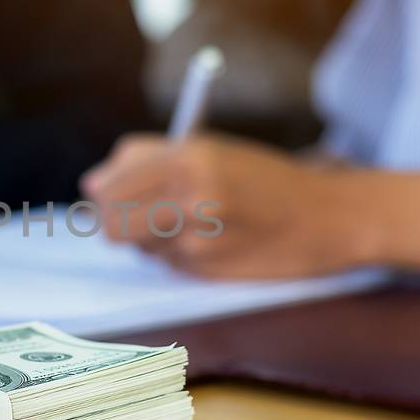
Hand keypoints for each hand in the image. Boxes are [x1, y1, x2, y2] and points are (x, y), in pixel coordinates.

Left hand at [80, 133, 375, 278]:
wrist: (326, 217)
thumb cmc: (264, 178)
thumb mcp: (211, 149)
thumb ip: (151, 159)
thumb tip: (92, 185)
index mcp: (188, 156)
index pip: (109, 183)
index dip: (101, 192)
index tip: (104, 194)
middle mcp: (190, 197)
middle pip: (111, 222)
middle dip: (113, 221)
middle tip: (130, 214)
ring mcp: (198, 238)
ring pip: (137, 245)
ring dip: (148, 237)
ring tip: (187, 221)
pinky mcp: (207, 271)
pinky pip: (167, 263)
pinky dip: (175, 254)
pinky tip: (210, 241)